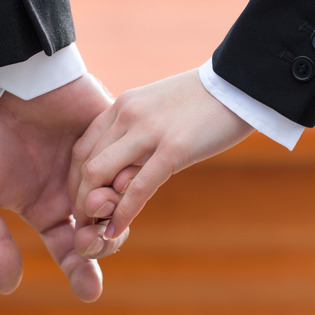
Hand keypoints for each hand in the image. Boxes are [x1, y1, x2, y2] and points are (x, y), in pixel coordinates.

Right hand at [0, 74, 127, 301]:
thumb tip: (9, 288)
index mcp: (45, 208)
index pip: (71, 248)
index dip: (82, 270)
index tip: (91, 291)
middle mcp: (74, 190)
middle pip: (102, 231)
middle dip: (101, 243)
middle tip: (90, 238)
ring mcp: (95, 163)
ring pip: (120, 201)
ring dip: (112, 212)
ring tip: (98, 204)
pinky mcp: (111, 134)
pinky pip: (128, 163)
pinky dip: (125, 178)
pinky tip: (117, 183)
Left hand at [69, 69, 253, 251]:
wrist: (238, 83)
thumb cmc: (203, 102)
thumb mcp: (159, 110)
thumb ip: (138, 135)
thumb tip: (128, 169)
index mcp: (122, 106)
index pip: (82, 148)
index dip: (75, 181)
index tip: (82, 202)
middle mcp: (127, 116)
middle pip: (84, 164)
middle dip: (79, 199)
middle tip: (85, 223)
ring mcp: (148, 131)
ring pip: (99, 175)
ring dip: (92, 209)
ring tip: (96, 231)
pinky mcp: (173, 149)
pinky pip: (137, 187)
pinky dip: (122, 214)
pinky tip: (117, 231)